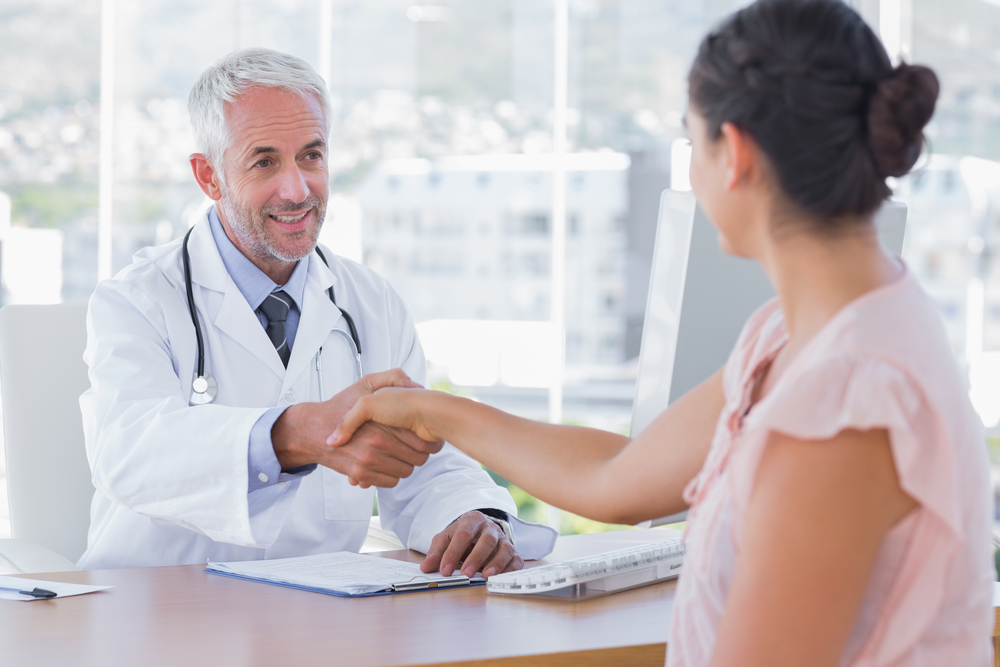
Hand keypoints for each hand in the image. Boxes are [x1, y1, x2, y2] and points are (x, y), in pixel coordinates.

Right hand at [272, 369, 443, 486]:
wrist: (313, 428)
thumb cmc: (341, 406)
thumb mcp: (366, 384)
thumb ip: (393, 378)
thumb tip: (416, 385)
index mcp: (384, 421)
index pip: (422, 439)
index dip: (427, 438)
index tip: (423, 435)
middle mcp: (378, 441)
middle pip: (418, 458)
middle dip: (418, 453)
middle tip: (412, 447)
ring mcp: (369, 459)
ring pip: (406, 471)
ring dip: (405, 466)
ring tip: (399, 456)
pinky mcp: (360, 473)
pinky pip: (390, 481)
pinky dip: (391, 476)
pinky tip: (386, 465)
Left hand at [420, 511, 522, 579]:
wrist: (479, 532)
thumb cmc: (461, 536)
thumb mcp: (445, 539)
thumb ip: (436, 552)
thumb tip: (426, 567)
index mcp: (472, 520)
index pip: (463, 534)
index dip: (453, 552)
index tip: (445, 569)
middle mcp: (491, 528)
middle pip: (487, 540)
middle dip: (476, 557)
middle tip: (465, 574)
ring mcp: (504, 540)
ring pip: (505, 549)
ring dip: (496, 564)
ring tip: (485, 577)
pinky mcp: (513, 552)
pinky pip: (516, 560)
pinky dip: (509, 570)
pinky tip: (499, 578)